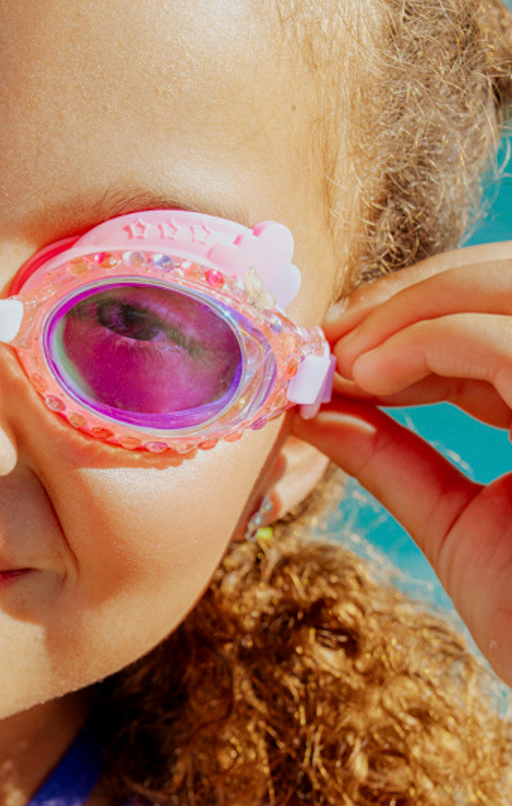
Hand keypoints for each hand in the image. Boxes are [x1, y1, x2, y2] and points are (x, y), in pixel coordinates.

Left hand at [293, 243, 511, 681]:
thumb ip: (395, 460)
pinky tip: (368, 374)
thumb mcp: (460, 524)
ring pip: (509, 286)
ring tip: (344, 355)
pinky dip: (427, 339)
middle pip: (511, 281)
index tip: (333, 344)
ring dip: (413, 306)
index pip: (500, 317)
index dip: (414, 315)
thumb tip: (314, 410)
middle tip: (331, 332)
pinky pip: (503, 341)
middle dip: (411, 295)